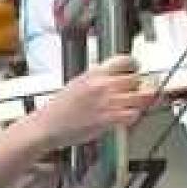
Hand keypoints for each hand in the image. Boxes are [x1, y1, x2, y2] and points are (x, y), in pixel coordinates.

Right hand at [22, 56, 154, 152]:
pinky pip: (133, 114)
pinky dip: (133, 117)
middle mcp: (102, 84)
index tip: (136, 70)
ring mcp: (106, 101)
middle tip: (135, 92)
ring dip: (140, 102)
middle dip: (138, 86)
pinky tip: (125, 118)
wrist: (45, 127)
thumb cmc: (57, 110)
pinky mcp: (108, 118)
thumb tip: (112, 77)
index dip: (134, 65)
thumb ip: (96, 79)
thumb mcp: (76, 84)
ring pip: (141, 96)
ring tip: (133, 106)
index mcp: (93, 73)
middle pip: (136, 79)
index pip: (125, 60)